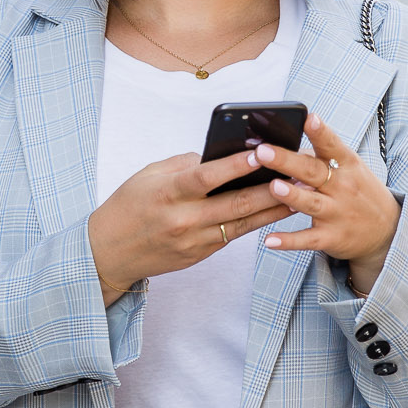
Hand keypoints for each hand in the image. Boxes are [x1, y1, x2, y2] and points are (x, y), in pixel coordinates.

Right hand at [88, 147, 291, 306]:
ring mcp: (193, 241)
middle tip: (296, 174)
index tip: (260, 152)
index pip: (206, 176)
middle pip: (234, 204)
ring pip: (242, 224)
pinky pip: (232, 236)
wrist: (110, 251)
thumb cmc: (128, 205)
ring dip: (272, 209)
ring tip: (297, 193)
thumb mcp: (148, 175)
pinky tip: (273, 210)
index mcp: (167, 193)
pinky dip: (254, 222)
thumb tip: (219, 156)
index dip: (234, 165)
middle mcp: (183, 219)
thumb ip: (184, 165)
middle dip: (268, 189)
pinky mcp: (200, 255)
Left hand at [256, 114, 400, 296]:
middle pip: (312, 171)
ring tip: (273, 186)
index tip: (309, 118)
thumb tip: (279, 145)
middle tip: (263, 151)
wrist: (387, 230)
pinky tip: (270, 240)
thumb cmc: (357, 190)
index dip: (320, 132)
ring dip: (292, 196)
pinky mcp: (331, 238)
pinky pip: (307, 239)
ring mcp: (337, 213)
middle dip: (287, 161)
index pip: (332, 145)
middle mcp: (342, 187)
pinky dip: (289, 241)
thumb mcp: (348, 168)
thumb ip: (315, 157)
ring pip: (310, 203)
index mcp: (346, 165)